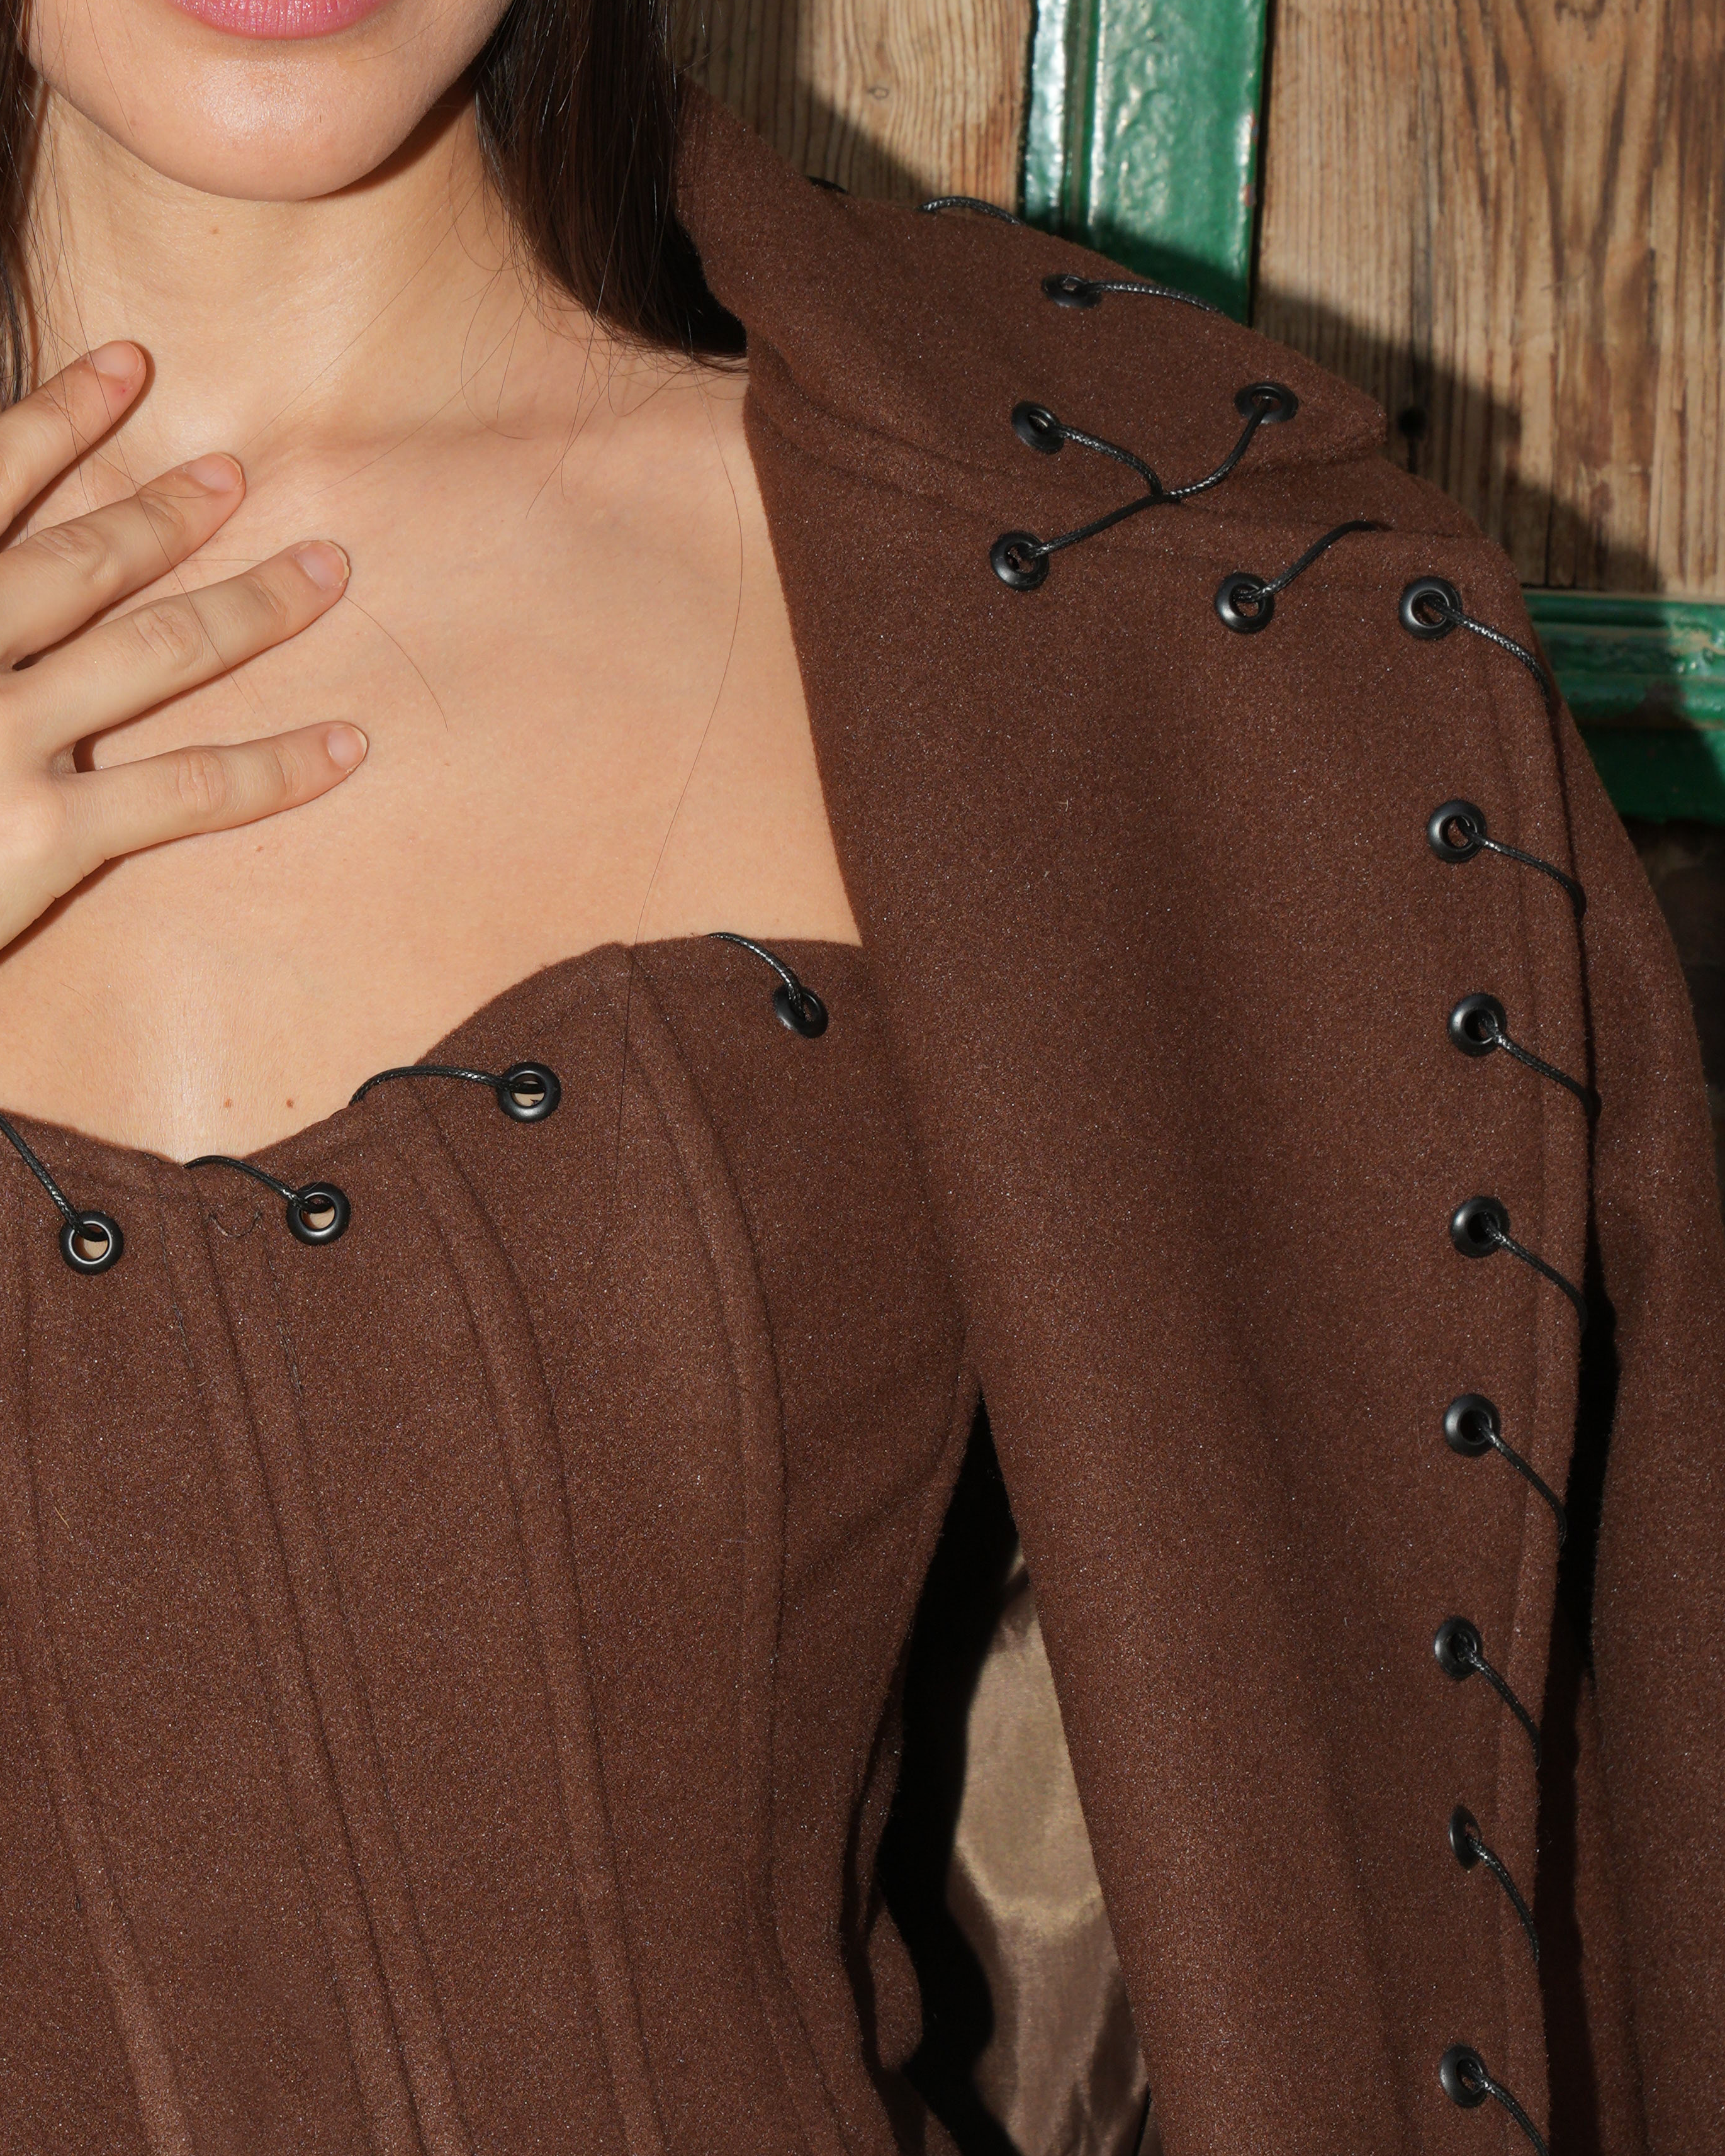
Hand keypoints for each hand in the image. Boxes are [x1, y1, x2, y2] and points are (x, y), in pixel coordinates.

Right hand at [0, 340, 365, 954]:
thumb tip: (16, 573)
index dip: (59, 416)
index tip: (127, 367)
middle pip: (86, 559)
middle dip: (171, 511)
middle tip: (237, 477)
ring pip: (159, 650)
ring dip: (255, 604)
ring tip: (327, 571)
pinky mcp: (43, 835)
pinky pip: (187, 788)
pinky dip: (277, 767)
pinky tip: (348, 744)